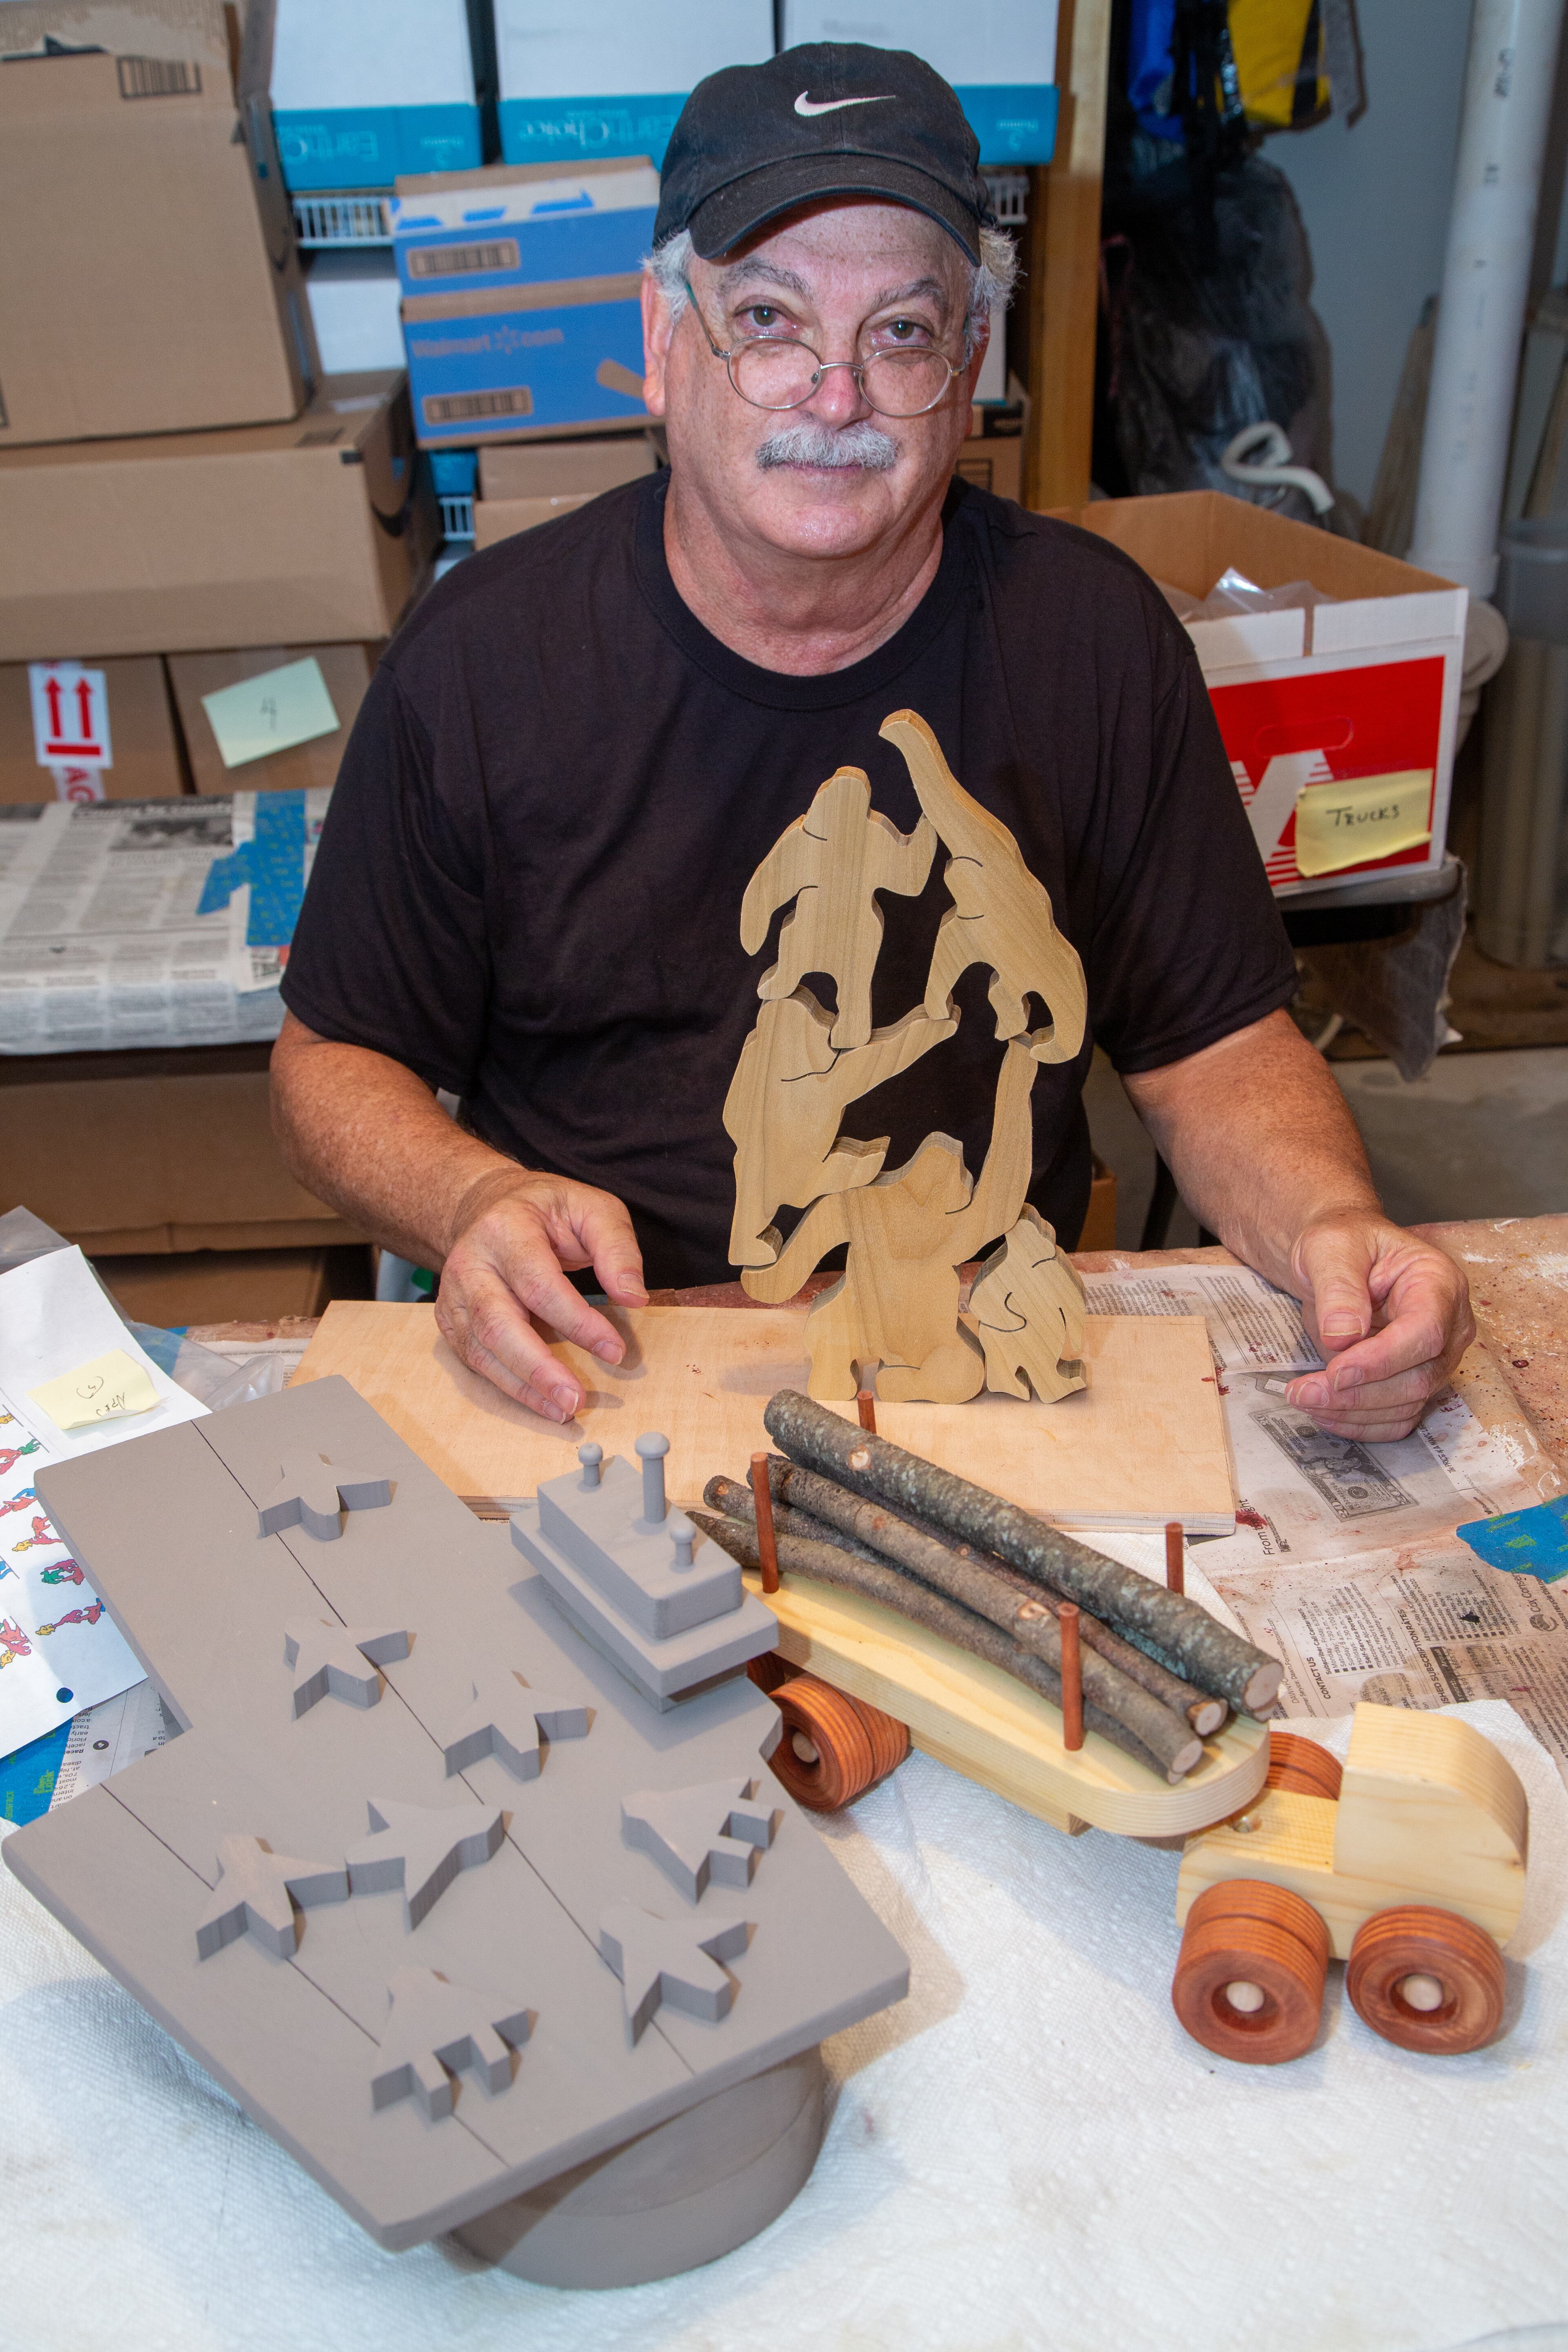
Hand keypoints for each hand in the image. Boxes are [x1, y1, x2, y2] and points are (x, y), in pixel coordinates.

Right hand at [434, 1168, 647, 1421]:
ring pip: (480, 1349)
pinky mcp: (450, 1318)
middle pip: (498, 1324)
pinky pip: (473, 1359)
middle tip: (575, 1401)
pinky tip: (538, 1400)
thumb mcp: (592, 1209)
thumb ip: (617, 1249)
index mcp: (506, 1229)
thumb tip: (634, 1298)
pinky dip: (506, 1385)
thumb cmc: (547, 1210)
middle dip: (538, 1368)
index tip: (615, 1350)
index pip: (539, 1284)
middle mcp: (470, 1262)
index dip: (577, 1322)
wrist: (486, 1205)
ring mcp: (454, 1293)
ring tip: (562, 1411)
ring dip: (522, 1386)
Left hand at [1283, 1211, 1474, 1441]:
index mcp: (1438, 1282)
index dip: (1383, 1359)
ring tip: (1302, 1397)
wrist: (1337, 1258)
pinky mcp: (1414, 1381)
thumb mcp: (1331, 1247)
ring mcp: (1435, 1358)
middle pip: (1418, 1378)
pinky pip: (1396, 1418)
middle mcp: (1448, 1325)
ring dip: (1352, 1412)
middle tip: (1302, 1392)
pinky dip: (1359, 1423)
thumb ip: (1338, 1286)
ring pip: (1406, 1405)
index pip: (1426, 1332)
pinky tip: (1322, 1411)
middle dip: (1358, 1394)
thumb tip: (1343, 1335)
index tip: (1336, 1372)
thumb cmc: (1341, 1244)